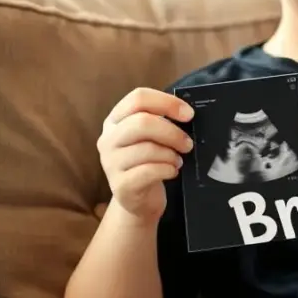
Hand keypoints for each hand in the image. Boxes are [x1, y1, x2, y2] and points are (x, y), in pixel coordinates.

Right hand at [96, 87, 194, 222]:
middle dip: (172, 133)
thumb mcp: (152, 138)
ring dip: (171, 155)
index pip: (138, 98)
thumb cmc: (149, 161)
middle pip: (142, 122)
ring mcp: (110, 163)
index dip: (167, 103)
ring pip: (147, 149)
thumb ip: (162, 121)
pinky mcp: (120, 185)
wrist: (138, 200)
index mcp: (116, 120)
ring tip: (177, 161)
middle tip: (188, 144)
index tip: (189, 114)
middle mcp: (108, 138)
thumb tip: (188, 113)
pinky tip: (171, 172)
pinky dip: (167, 170)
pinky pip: (149, 171)